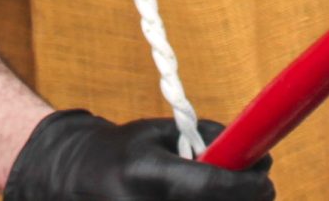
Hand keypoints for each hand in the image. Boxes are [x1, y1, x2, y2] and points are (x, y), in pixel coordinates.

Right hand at [3, 112, 271, 200]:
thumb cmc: (118, 153)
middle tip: (255, 191)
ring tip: (222, 194)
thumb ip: (203, 139)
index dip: (246, 186)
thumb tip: (252, 152)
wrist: (63, 181)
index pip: (210, 185)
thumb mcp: (155, 134)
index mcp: (144, 174)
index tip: (265, 179)